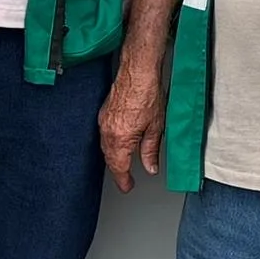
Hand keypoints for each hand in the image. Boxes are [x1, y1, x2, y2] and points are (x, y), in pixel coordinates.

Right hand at [98, 65, 165, 190]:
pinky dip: (111, 144)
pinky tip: (119, 143)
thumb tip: (150, 167)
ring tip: (123, 163)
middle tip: (127, 179)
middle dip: (118, 170)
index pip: (119, 168)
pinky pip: (104, 135)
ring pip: (105, 147)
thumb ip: (150, 151)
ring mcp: (103, 122)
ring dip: (114, 157)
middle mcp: (108, 132)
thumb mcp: (156, 127)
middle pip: (110, 159)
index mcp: (121, 139)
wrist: (137, 71)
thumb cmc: (147, 93)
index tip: (127, 187)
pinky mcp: (103, 113)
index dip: (123, 181)